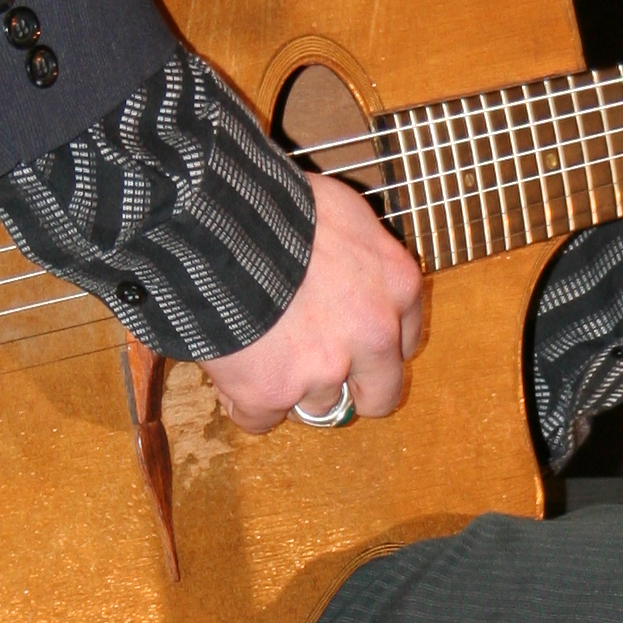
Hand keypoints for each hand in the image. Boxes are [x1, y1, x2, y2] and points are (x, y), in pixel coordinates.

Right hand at [201, 171, 425, 432]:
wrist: (220, 221)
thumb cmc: (279, 204)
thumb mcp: (342, 213)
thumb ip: (358, 253)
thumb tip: (344, 266)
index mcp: (398, 287)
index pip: (403, 344)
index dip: (371, 346)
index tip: (349, 341)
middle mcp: (374, 336)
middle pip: (378, 395)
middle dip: (349, 388)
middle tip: (313, 369)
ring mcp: (324, 369)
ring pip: (315, 406)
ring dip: (290, 389)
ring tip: (259, 351)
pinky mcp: (272, 392)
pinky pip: (258, 418)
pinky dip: (243, 400)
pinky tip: (231, 368)